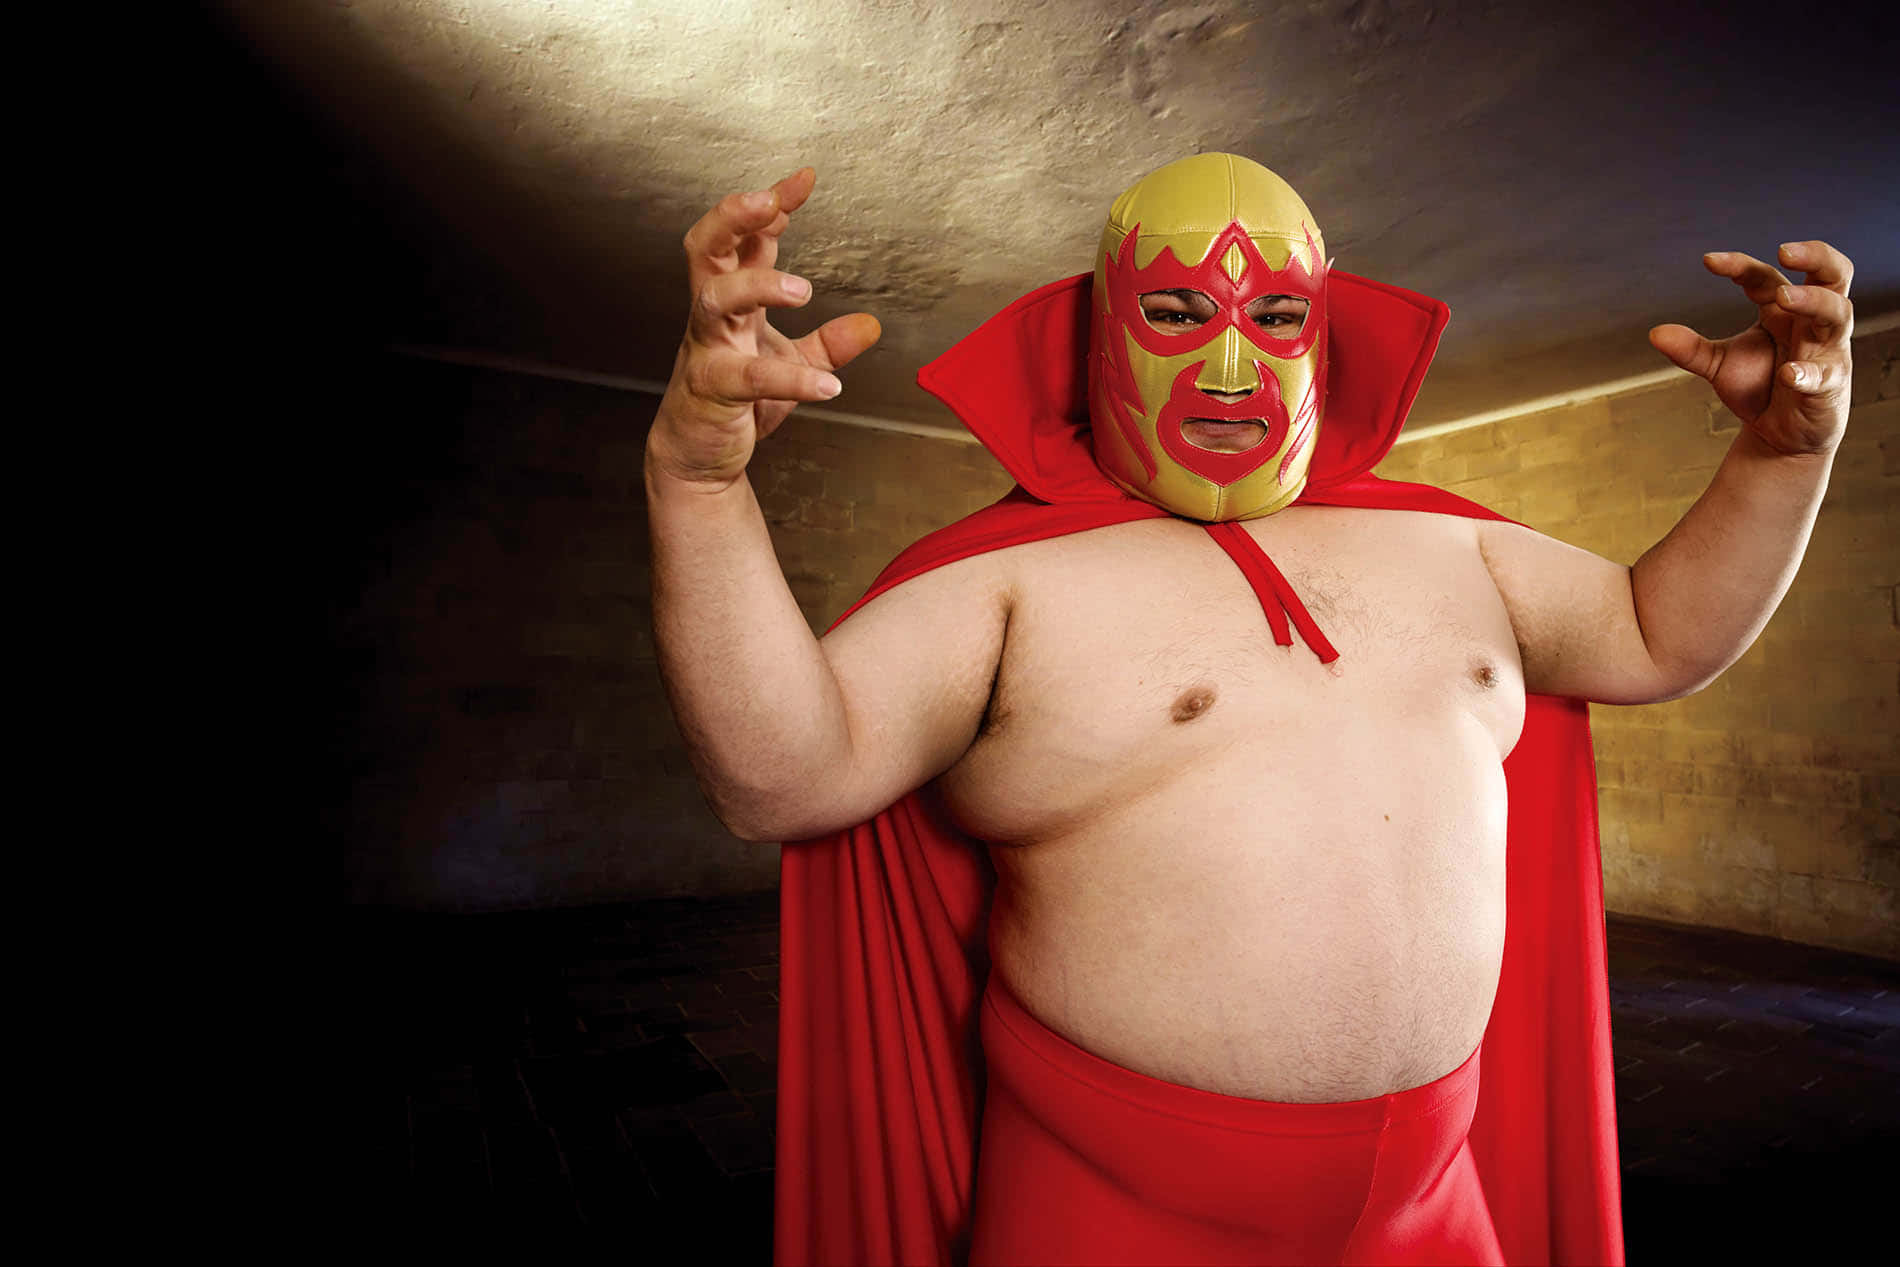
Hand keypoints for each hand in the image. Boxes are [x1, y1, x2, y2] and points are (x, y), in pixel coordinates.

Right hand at [649, 167, 881, 486]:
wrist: (700, 457)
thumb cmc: (736, 402)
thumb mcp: (791, 364)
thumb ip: (828, 343)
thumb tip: (871, 324)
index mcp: (733, 300)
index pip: (746, 238)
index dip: (771, 204)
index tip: (804, 178)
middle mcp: (713, 316)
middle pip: (706, 247)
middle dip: (734, 216)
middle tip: (769, 200)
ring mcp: (706, 349)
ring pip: (715, 299)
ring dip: (758, 285)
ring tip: (804, 291)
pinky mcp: (711, 389)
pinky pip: (748, 376)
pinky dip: (792, 378)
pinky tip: (829, 386)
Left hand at [1648, 241, 1853, 456]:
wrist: (1783, 435)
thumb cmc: (1759, 388)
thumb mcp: (1720, 366)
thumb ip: (1692, 350)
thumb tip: (1655, 334)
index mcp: (1779, 311)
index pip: (1764, 277)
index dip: (1739, 265)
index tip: (1707, 261)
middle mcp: (1808, 322)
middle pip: (1830, 274)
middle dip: (1815, 256)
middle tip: (1784, 250)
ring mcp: (1826, 350)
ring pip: (1836, 312)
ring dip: (1812, 301)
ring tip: (1782, 297)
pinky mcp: (1831, 384)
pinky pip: (1825, 373)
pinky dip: (1808, 372)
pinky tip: (1787, 375)